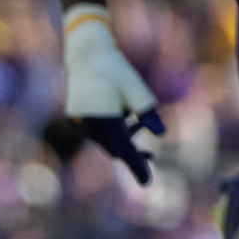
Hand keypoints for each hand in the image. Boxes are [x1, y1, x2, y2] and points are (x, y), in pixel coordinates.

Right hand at [64, 3, 162, 183]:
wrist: (86, 55)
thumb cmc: (115, 69)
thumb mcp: (136, 88)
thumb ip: (148, 112)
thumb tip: (161, 133)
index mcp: (105, 119)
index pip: (124, 150)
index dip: (137, 166)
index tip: (147, 183)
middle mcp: (89, 125)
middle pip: (114, 150)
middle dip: (132, 153)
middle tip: (151, 156)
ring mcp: (80, 123)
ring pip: (105, 142)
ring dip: (122, 139)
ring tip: (135, 122)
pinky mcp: (77, 120)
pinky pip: (98, 134)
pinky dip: (112, 131)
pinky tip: (121, 117)